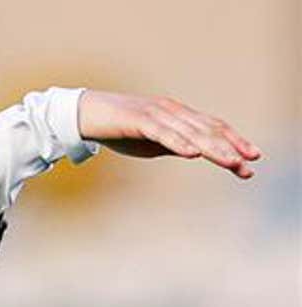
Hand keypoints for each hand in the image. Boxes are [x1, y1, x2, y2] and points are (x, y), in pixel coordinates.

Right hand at [78, 91, 260, 177]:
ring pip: (191, 132)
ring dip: (212, 148)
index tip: (251, 159)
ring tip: (230, 162)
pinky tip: (193, 153)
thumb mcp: (152, 141)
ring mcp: (156, 114)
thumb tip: (194, 152)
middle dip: (230, 147)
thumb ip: (174, 144)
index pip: (213, 127)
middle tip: (248, 164)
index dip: (234, 141)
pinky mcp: (138, 119)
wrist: (85, 114)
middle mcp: (172, 111)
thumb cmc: (118, 128)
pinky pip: (163, 132)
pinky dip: (179, 142)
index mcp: (178, 116)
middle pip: (207, 129)